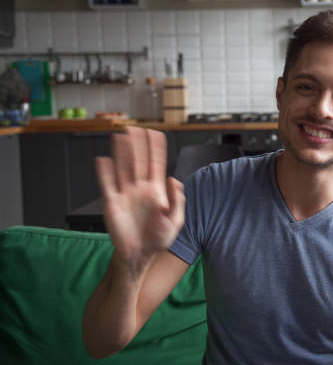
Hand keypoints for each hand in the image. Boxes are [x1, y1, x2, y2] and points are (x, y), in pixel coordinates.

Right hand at [95, 127, 185, 270]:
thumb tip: (175, 179)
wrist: (139, 256)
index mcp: (156, 191)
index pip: (156, 164)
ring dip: (121, 152)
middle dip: (137, 144)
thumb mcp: (176, 221)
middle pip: (138, 161)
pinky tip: (103, 159)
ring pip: (123, 168)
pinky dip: (105, 172)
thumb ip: (177, 200)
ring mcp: (125, 195)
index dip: (156, 148)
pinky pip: (107, 185)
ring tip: (120, 136)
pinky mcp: (112, 204)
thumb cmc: (158, 239)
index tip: (156, 133)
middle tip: (135, 127)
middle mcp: (140, 189)